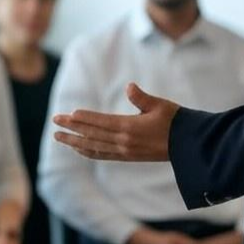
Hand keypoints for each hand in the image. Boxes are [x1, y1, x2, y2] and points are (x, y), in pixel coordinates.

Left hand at [53, 83, 178, 161]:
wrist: (189, 145)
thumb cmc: (176, 121)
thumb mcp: (160, 105)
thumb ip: (142, 98)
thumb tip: (129, 86)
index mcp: (130, 128)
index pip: (101, 122)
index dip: (83, 119)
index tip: (67, 115)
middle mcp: (124, 142)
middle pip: (92, 135)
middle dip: (72, 128)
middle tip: (54, 121)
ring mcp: (125, 151)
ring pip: (94, 147)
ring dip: (74, 142)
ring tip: (59, 137)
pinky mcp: (128, 157)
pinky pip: (102, 155)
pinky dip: (88, 151)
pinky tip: (78, 149)